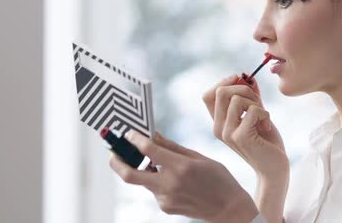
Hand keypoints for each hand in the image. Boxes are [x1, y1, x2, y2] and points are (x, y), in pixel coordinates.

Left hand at [109, 130, 258, 222]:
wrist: (228, 209)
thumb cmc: (219, 179)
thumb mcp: (199, 157)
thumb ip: (172, 147)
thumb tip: (153, 135)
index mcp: (180, 167)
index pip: (148, 150)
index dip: (134, 139)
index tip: (129, 133)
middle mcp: (169, 184)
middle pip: (129, 174)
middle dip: (116, 161)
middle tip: (112, 150)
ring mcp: (165, 198)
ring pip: (143, 180)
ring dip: (143, 169)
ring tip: (154, 162)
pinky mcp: (165, 207)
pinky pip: (153, 189)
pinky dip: (156, 180)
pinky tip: (174, 179)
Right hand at [202, 75, 289, 180]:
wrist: (275, 169)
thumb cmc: (266, 142)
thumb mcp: (257, 115)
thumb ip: (250, 98)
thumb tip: (248, 78)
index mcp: (219, 123)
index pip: (208, 95)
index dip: (223, 83)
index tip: (240, 82)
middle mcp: (219, 128)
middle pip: (220, 91)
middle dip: (244, 89)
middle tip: (257, 102)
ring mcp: (228, 133)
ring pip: (237, 99)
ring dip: (256, 103)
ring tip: (263, 117)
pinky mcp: (240, 137)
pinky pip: (253, 110)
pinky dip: (265, 113)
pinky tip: (267, 126)